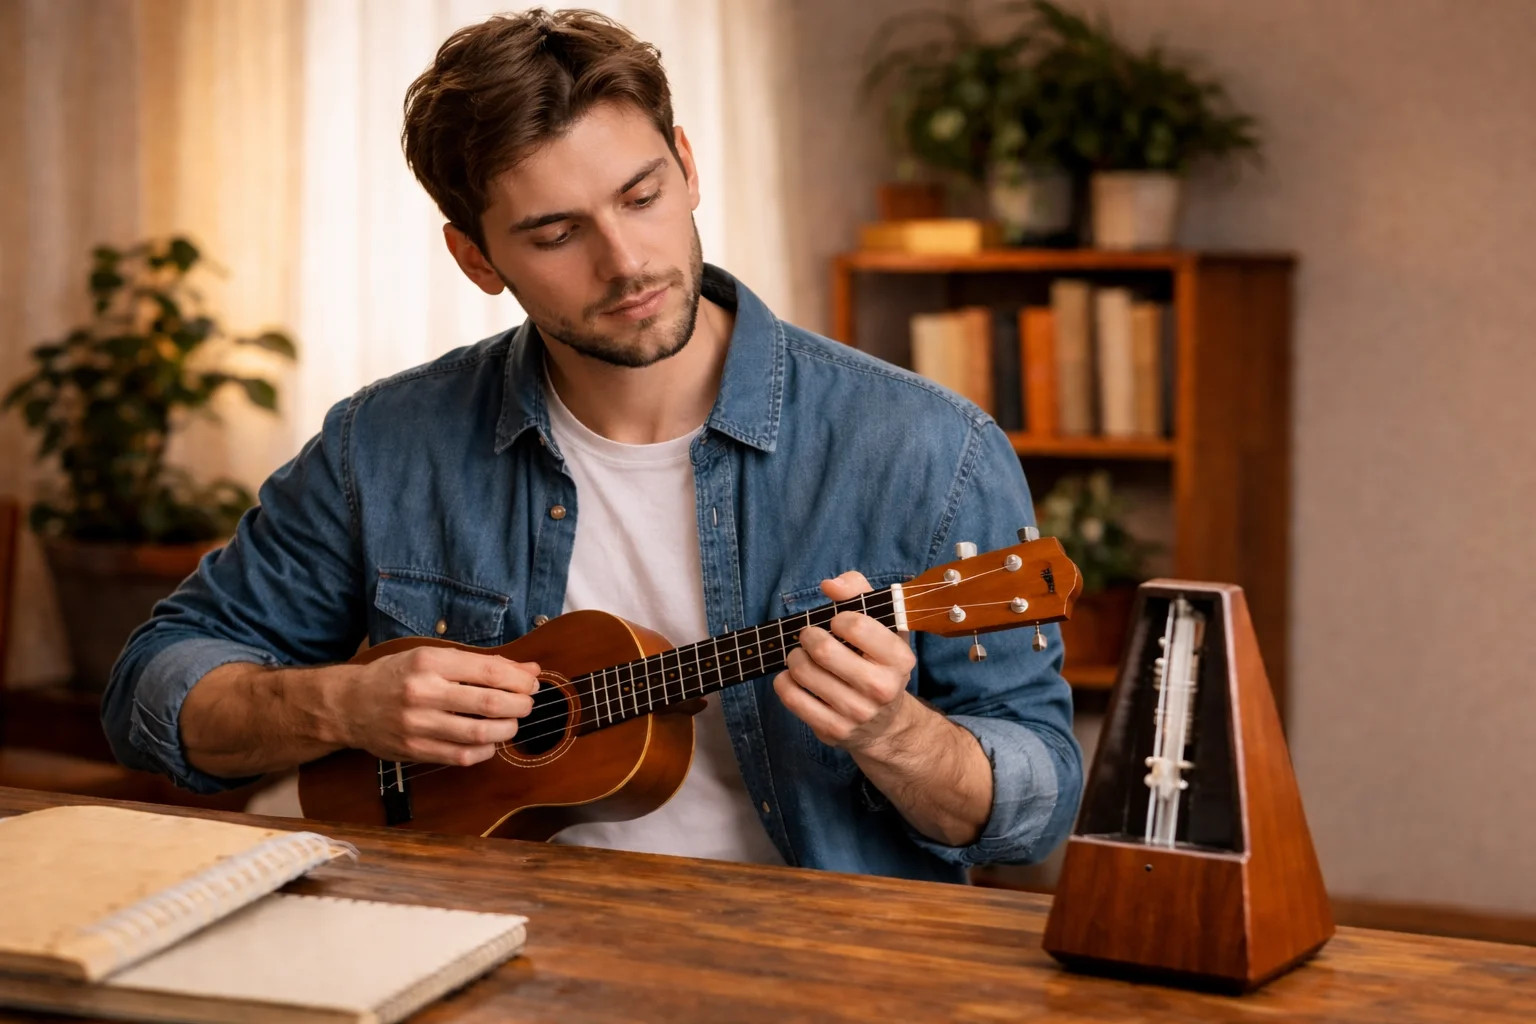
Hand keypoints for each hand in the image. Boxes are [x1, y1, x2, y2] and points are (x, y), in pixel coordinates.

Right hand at [334, 646, 540, 765]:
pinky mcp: (415, 751)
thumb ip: (481, 664)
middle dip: (519, 705)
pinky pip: (462, 756)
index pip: (488, 670)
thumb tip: (528, 670)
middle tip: (527, 704)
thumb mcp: (434, 658)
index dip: (518, 679)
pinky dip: (485, 751)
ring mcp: (417, 725)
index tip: (531, 683)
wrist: (349, 705)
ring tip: (511, 723)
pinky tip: (489, 742)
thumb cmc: (398, 676)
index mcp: (429, 662)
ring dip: (506, 729)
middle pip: (488, 702)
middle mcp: (422, 693)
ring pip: (479, 733)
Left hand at [772, 571, 917, 756]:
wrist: (885, 723)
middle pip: (823, 650)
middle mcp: (882, 688)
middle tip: (810, 636)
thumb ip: (859, 593)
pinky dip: (784, 681)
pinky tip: (794, 677)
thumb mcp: (883, 626)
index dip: (838, 617)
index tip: (837, 622)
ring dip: (794, 657)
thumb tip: (829, 585)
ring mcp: (857, 713)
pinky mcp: (833, 730)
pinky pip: (792, 698)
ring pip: (804, 673)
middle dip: (808, 635)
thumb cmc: (878, 663)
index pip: (857, 625)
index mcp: (899, 659)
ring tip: (801, 655)